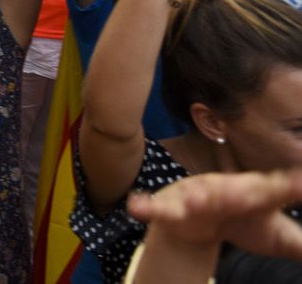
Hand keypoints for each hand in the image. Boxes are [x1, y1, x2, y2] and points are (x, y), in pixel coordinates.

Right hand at [129, 169, 301, 258]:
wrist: (196, 224)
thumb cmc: (244, 224)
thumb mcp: (280, 237)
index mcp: (258, 194)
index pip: (280, 190)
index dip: (291, 186)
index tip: (301, 183)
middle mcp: (228, 190)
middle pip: (239, 190)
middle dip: (245, 191)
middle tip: (254, 194)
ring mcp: (198, 196)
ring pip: (198, 196)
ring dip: (196, 198)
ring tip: (197, 201)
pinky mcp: (173, 208)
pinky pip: (159, 207)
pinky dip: (147, 206)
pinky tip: (136, 207)